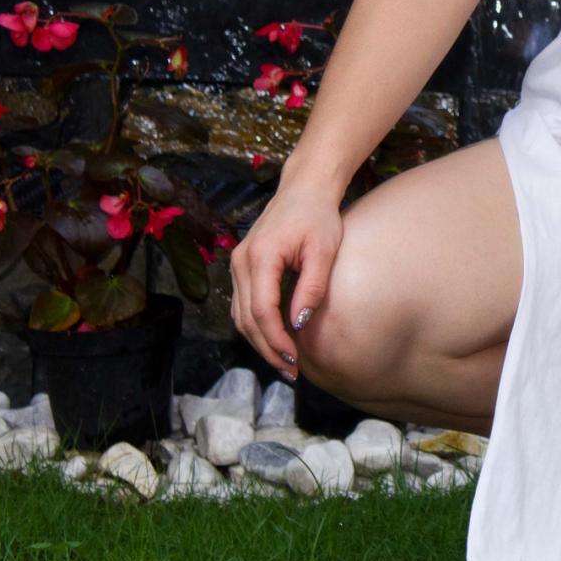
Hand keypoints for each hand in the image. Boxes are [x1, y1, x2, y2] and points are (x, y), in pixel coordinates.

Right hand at [230, 177, 344, 383]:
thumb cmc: (318, 216)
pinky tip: (276, 338)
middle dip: (267, 348)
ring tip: (285, 362)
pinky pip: (242, 303)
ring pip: (240, 314)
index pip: (261, 310)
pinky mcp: (242, 265)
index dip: (276, 340)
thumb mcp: (323, 251)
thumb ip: (311, 287)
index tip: (294, 361)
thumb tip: (298, 324)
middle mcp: (241, 261)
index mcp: (260, 256)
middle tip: (292, 372)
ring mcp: (237, 263)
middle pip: (245, 318)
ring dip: (260, 341)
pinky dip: (256, 325)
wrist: (305, 188)